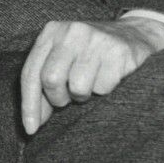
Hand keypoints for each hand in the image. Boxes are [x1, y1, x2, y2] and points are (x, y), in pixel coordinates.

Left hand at [20, 18, 163, 134]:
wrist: (134, 35)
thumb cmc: (89, 55)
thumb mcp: (62, 61)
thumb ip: (44, 87)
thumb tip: (32, 123)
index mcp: (50, 32)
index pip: (31, 73)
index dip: (29, 105)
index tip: (30, 130)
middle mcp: (70, 32)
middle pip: (51, 79)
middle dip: (58, 99)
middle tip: (70, 97)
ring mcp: (95, 39)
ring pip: (78, 87)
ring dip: (84, 95)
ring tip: (90, 84)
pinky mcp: (118, 51)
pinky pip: (103, 88)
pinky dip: (105, 90)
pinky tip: (109, 76)